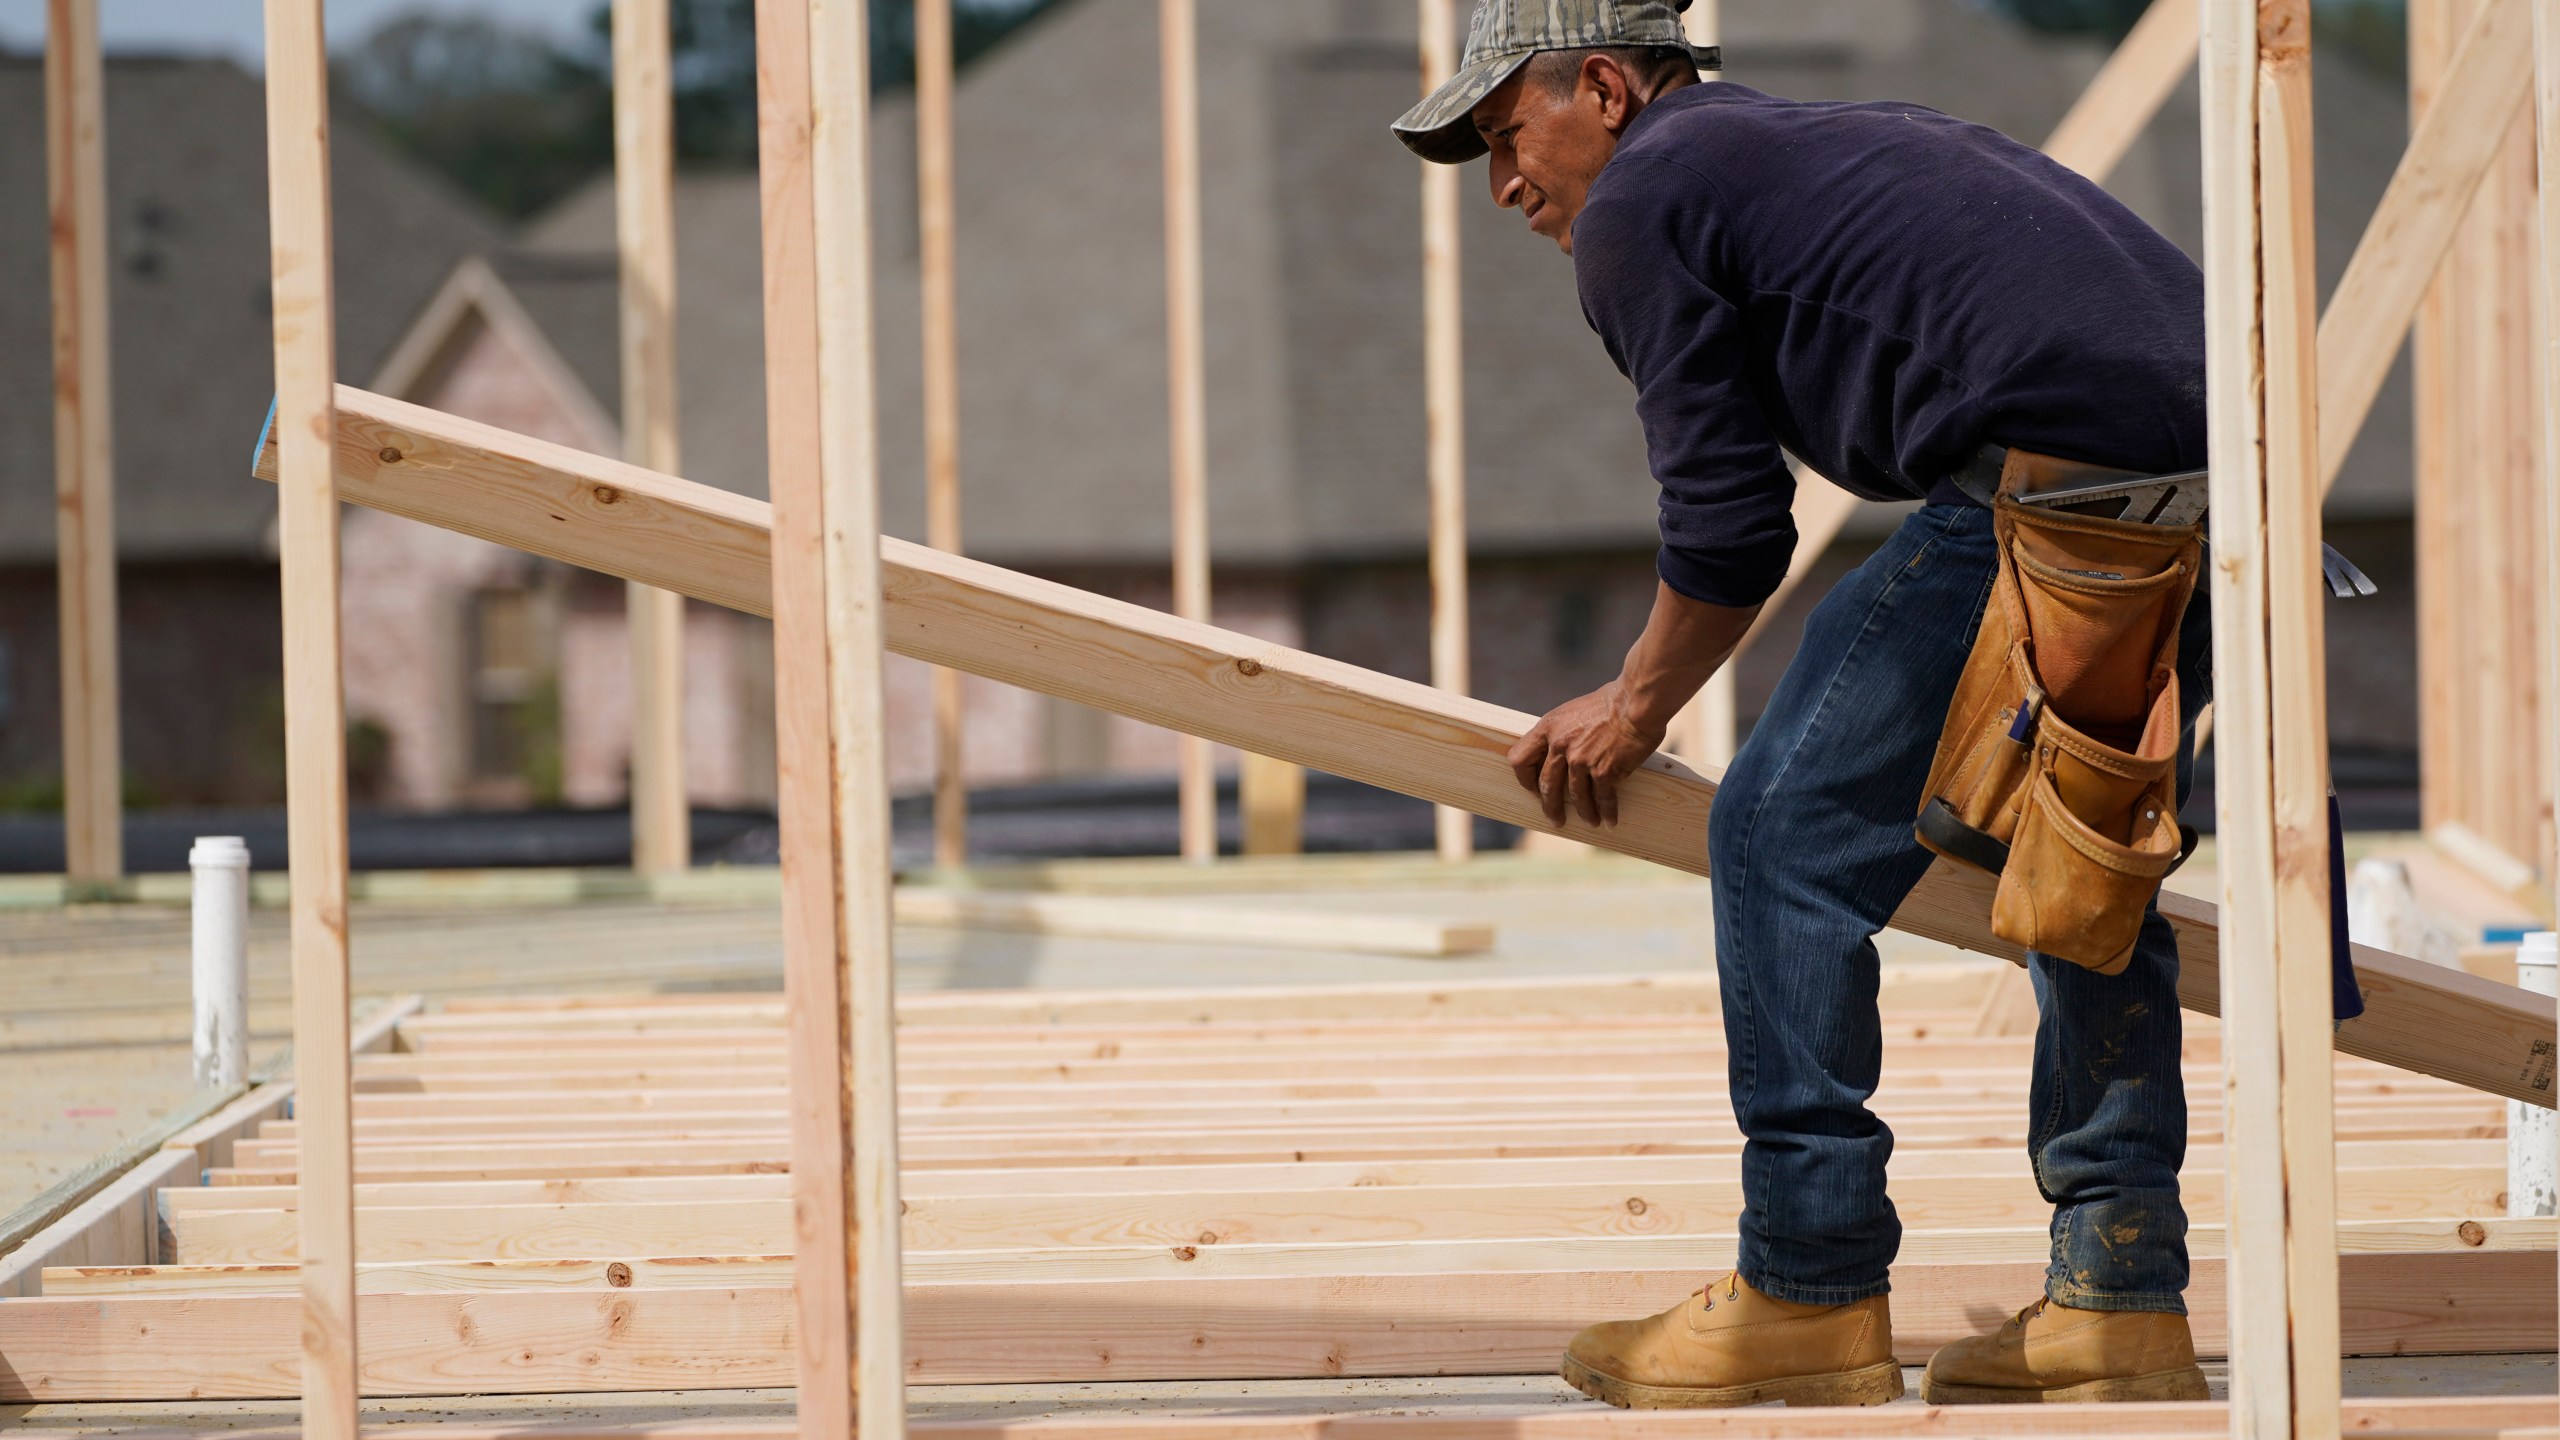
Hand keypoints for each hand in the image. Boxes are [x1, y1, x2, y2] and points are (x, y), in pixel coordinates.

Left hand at [1505, 680, 1664, 827]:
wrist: (1636, 702)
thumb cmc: (1612, 701)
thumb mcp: (1575, 711)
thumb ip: (1564, 731)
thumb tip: (1561, 750)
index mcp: (1549, 727)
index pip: (1519, 759)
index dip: (1525, 778)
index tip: (1534, 788)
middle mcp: (1560, 745)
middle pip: (1546, 786)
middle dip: (1551, 807)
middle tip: (1556, 819)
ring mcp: (1580, 760)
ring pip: (1576, 796)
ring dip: (1584, 813)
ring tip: (1591, 821)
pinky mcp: (1604, 771)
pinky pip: (1603, 799)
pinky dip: (1607, 812)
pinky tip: (1609, 820)